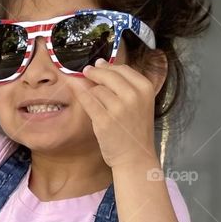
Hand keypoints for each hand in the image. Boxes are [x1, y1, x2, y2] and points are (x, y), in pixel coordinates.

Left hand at [67, 58, 159, 172]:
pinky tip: (76, 89)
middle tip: (86, 72)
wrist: (135, 157)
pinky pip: (87, 100)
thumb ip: (124, 85)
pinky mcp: (104, 120)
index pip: (122, 69)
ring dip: (92, 92)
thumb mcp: (139, 103)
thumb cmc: (135, 130)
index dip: (108, 66)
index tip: (98, 66)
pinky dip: (80, 93)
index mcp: (145, 88)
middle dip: (95, 72)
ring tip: (96, 101)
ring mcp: (119, 108)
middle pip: (108, 74)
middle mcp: (133, 96)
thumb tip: (99, 64)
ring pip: (97, 88)